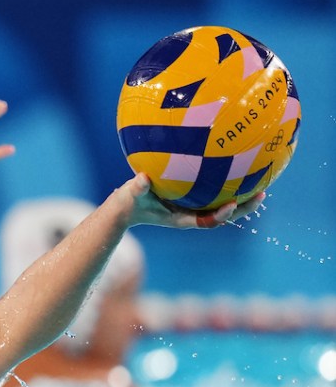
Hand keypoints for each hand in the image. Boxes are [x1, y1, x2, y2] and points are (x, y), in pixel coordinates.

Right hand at [115, 173, 266, 229]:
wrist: (126, 209)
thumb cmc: (128, 202)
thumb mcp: (130, 195)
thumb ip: (137, 188)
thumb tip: (142, 178)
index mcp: (181, 218)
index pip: (206, 221)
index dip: (221, 215)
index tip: (232, 204)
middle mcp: (192, 214)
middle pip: (223, 215)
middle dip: (243, 208)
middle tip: (262, 194)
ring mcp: (194, 208)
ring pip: (223, 205)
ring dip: (242, 197)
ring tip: (261, 183)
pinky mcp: (193, 200)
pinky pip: (215, 193)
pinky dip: (228, 184)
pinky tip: (238, 166)